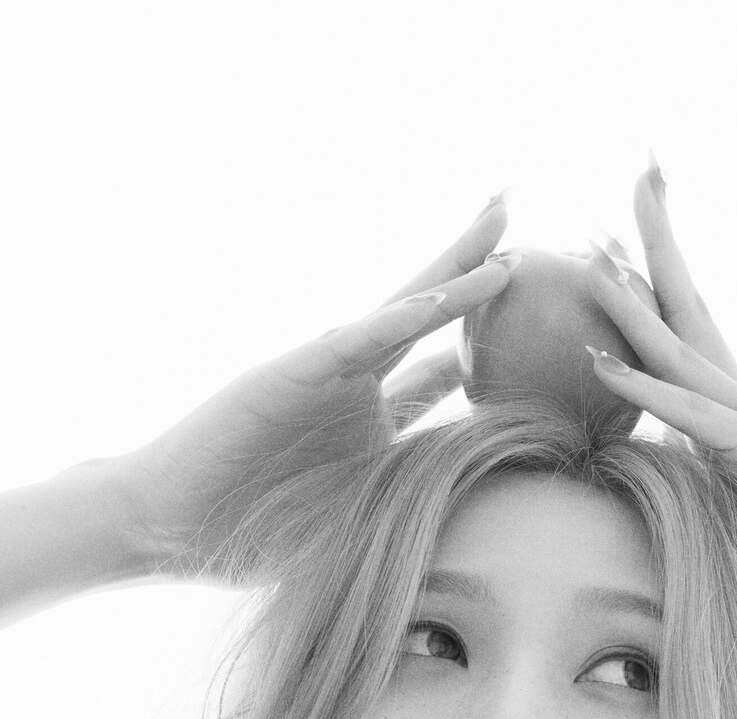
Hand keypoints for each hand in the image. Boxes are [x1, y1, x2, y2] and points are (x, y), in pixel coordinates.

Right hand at [117, 196, 516, 584]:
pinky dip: (401, 317)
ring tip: (503, 231)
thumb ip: (407, 491)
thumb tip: (480, 515)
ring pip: (404, 310)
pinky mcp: (292, 373)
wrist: (171, 522)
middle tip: (530, 232)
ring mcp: (328, 370)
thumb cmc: (260, 524)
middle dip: (480, 269)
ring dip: (456, 273)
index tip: (545, 313)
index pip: (448, 364)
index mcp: (375, 409)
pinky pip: (356, 342)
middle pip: (433, 311)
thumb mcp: (354, 506)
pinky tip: (447, 293)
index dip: (493, 335)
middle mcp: (359, 379)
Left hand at [584, 163, 736, 610]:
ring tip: (593, 253)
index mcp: (725, 396)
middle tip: (638, 176)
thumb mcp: (722, 488)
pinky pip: (686, 413)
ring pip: (675, 345)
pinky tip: (597, 359)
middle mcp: (736, 390)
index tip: (615, 230)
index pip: (682, 319)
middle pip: (685, 303)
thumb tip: (631, 444)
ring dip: (630, 300)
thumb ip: (683, 456)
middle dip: (657, 240)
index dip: (650, 271)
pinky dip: (640, 385)